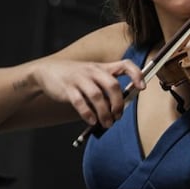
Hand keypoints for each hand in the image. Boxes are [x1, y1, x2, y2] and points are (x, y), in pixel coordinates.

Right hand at [30, 59, 144, 127]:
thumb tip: (120, 108)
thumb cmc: (75, 77)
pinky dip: (88, 114)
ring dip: (104, 113)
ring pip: (97, 96)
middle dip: (118, 104)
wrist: (47, 71)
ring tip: (106, 123)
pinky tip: (92, 121)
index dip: (136, 74)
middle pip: (112, 85)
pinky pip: (80, 102)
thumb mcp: (92, 75)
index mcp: (102, 67)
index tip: (142, 88)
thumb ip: (106, 88)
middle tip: (118, 116)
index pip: (125, 65)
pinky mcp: (67, 89)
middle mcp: (93, 71)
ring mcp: (79, 79)